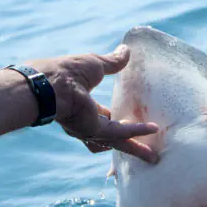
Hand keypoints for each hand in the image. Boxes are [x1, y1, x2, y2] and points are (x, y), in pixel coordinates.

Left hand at [0, 45, 158, 162]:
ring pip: (118, 142)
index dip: (118, 119)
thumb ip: (112, 62)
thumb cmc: (67, 71)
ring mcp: (89, 129)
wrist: (52, 82)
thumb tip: (126, 50)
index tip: (131, 120)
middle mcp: (85, 123)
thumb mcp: (95, 64)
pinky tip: (153, 128)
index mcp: (83, 107)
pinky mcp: (94, 130)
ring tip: (153, 157)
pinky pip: (120, 133)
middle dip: (130, 146)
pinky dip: (137, 131)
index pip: (104, 118)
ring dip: (135, 149)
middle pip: (113, 138)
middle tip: (147, 153)